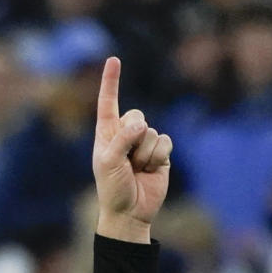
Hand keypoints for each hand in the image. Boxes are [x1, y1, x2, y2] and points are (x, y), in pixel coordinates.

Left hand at [92, 57, 169, 242]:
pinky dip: (158, 156)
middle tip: (126, 160)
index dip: (111, 81)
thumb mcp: (109, 161)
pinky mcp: (160, 152)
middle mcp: (125, 134)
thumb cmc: (112, 187)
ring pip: (152, 132)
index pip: (108, 102)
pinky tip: (151, 170)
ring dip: (144, 153)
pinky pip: (165, 142)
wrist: (130, 212)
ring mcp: (144, 143)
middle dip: (133, 136)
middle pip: (137, 115)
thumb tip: (142, 124)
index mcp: (106, 133)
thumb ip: (122, 139)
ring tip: (136, 169)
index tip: (114, 60)